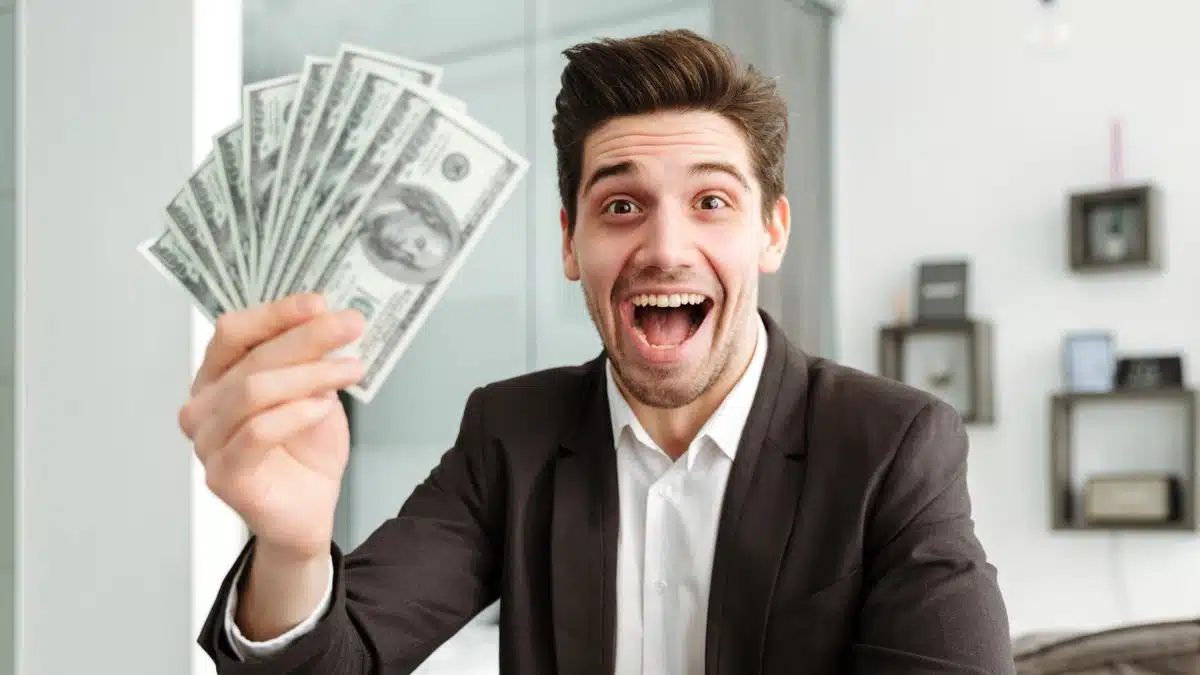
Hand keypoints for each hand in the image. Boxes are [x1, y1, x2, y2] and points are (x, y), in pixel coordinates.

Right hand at [179, 293, 365, 561]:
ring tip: (350, 369)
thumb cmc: (305, 448)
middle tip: (350, 325)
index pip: (233, 332)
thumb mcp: (314, 391)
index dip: (275, 314)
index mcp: (217, 377)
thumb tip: (326, 322)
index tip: (319, 303)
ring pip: (253, 391)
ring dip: (308, 374)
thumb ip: (309, 361)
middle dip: (307, 337)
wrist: (310, 508)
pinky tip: (323, 407)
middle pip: (251, 357)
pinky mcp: (223, 474)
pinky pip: (256, 432)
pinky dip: (294, 413)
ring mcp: (207, 441)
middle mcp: (203, 405)